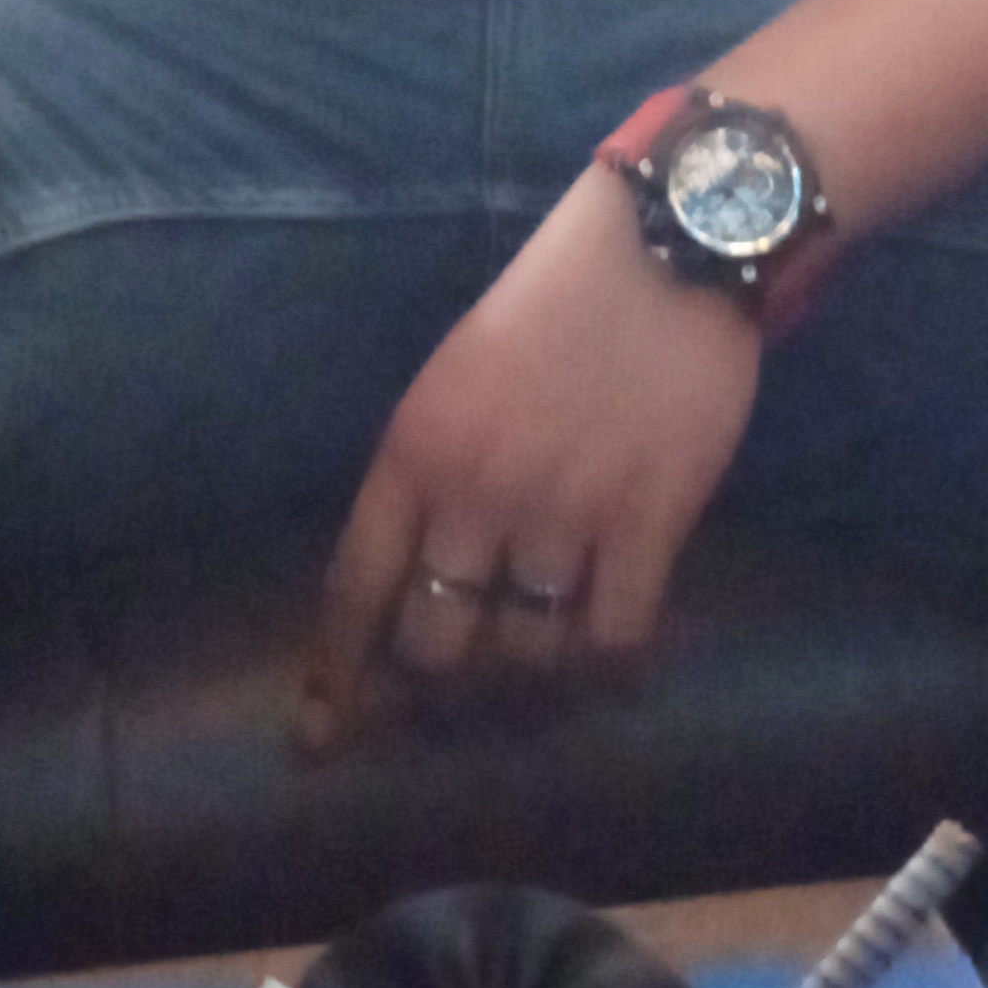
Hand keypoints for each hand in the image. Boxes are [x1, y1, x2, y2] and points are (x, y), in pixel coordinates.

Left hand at [305, 169, 760, 747]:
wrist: (666, 250)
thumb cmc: (554, 305)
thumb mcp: (455, 379)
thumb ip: (430, 473)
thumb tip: (420, 572)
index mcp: (414, 451)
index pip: (355, 590)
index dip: (336, 676)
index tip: (321, 738)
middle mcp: (476, 493)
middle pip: (436, 644)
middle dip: (444, 682)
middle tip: (470, 680)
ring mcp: (565, 512)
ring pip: (526, 655)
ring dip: (533, 673)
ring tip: (551, 652)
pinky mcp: (649, 521)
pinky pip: (615, 639)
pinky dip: (611, 661)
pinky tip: (615, 645)